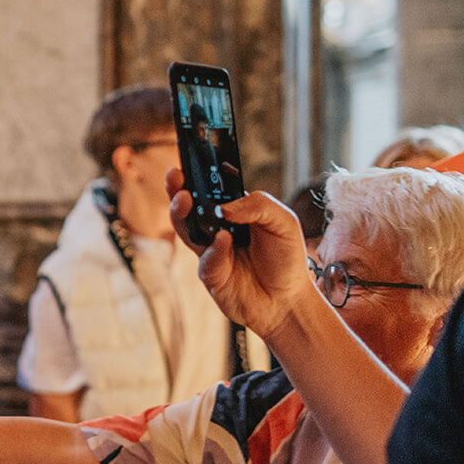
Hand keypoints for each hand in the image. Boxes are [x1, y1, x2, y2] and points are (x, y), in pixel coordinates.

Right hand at [166, 168, 321, 337]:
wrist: (289, 301)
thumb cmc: (286, 258)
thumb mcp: (283, 221)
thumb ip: (258, 205)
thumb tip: (224, 208)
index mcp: (233, 213)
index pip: (210, 190)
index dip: (196, 176)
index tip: (185, 162)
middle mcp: (215, 230)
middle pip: (188, 207)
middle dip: (177, 190)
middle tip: (174, 177)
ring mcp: (209, 252)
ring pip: (186, 231)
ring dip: (182, 214)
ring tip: (185, 199)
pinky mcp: (209, 275)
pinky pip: (206, 259)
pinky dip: (215, 249)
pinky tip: (224, 241)